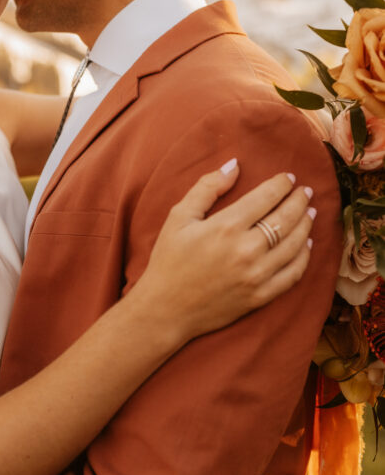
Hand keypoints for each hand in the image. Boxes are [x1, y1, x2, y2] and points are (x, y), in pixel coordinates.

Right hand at [138, 159, 314, 338]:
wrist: (166, 309)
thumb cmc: (169, 260)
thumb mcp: (179, 217)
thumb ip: (206, 188)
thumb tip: (234, 165)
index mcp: (226, 226)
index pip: (266, 197)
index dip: (281, 185)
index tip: (288, 178)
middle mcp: (246, 250)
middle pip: (286, 218)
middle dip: (299, 200)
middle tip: (305, 191)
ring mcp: (257, 275)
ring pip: (295, 244)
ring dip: (306, 225)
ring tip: (309, 212)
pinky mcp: (261, 296)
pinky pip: (293, 274)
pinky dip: (304, 257)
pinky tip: (306, 245)